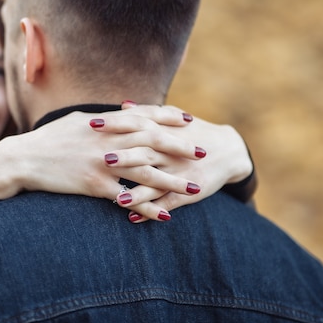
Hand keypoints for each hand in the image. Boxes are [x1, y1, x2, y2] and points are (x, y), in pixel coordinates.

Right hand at [0, 104, 204, 220]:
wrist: (23, 158)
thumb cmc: (49, 138)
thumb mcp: (76, 120)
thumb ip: (102, 119)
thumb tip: (119, 114)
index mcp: (105, 122)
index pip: (143, 116)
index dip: (167, 117)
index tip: (188, 120)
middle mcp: (108, 139)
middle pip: (153, 141)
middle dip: (180, 146)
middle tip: (203, 151)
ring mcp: (103, 162)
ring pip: (146, 171)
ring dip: (173, 180)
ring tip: (195, 188)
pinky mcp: (94, 185)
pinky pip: (127, 198)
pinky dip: (147, 208)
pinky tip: (164, 216)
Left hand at [100, 103, 253, 222]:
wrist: (230, 150)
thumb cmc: (195, 132)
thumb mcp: (174, 119)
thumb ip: (147, 113)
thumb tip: (122, 104)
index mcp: (164, 131)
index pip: (136, 124)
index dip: (115, 124)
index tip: (92, 122)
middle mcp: (171, 151)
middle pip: (145, 152)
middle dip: (125, 156)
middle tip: (102, 158)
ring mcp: (179, 172)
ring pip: (156, 182)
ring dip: (137, 191)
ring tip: (116, 198)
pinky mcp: (188, 191)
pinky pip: (168, 202)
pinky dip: (151, 210)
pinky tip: (133, 218)